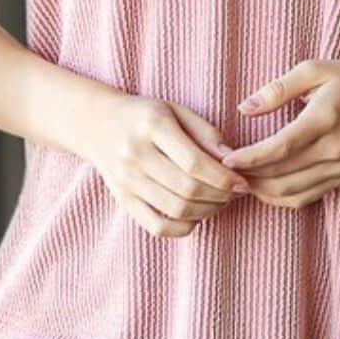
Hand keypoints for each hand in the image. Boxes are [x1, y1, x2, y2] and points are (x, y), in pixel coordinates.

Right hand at [87, 93, 250, 238]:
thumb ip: (206, 133)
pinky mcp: (122, 200)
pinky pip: (158, 227)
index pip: (194, 162)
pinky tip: (196, 215)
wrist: (97, 124)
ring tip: (220, 202)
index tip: (242, 182)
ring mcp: (126, 180)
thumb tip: (234, 160)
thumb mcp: (176, 111)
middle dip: (221, 196)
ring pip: (176, 210)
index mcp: (152, 125)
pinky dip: (183, 228)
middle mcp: (135, 154)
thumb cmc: (146, 116)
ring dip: (207, 211)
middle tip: (235, 193)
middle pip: (187, 189)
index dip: (224, 178)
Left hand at [218, 59, 339, 210]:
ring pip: (292, 192)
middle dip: (248, 177)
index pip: (281, 148)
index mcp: (324, 119)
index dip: (251, 158)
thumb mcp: (313, 70)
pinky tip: (261, 189)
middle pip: (282, 175)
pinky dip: (280, 199)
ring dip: (261, 191)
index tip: (225, 159)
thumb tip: (244, 108)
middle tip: (222, 171)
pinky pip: (306, 198)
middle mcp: (334, 149)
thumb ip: (277, 89)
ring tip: (237, 181)